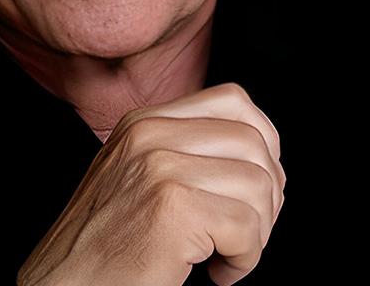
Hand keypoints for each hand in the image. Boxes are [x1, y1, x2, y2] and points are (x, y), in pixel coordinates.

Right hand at [16, 82, 285, 285]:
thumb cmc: (102, 247)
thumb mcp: (136, 176)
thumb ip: (183, 151)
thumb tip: (257, 152)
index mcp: (144, 121)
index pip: (234, 101)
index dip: (263, 145)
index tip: (254, 189)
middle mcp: (149, 133)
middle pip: (255, 141)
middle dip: (268, 195)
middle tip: (243, 233)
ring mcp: (158, 165)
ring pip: (258, 184)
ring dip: (257, 233)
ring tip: (225, 255)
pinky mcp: (170, 207)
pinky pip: (246, 227)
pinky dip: (245, 260)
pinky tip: (217, 273)